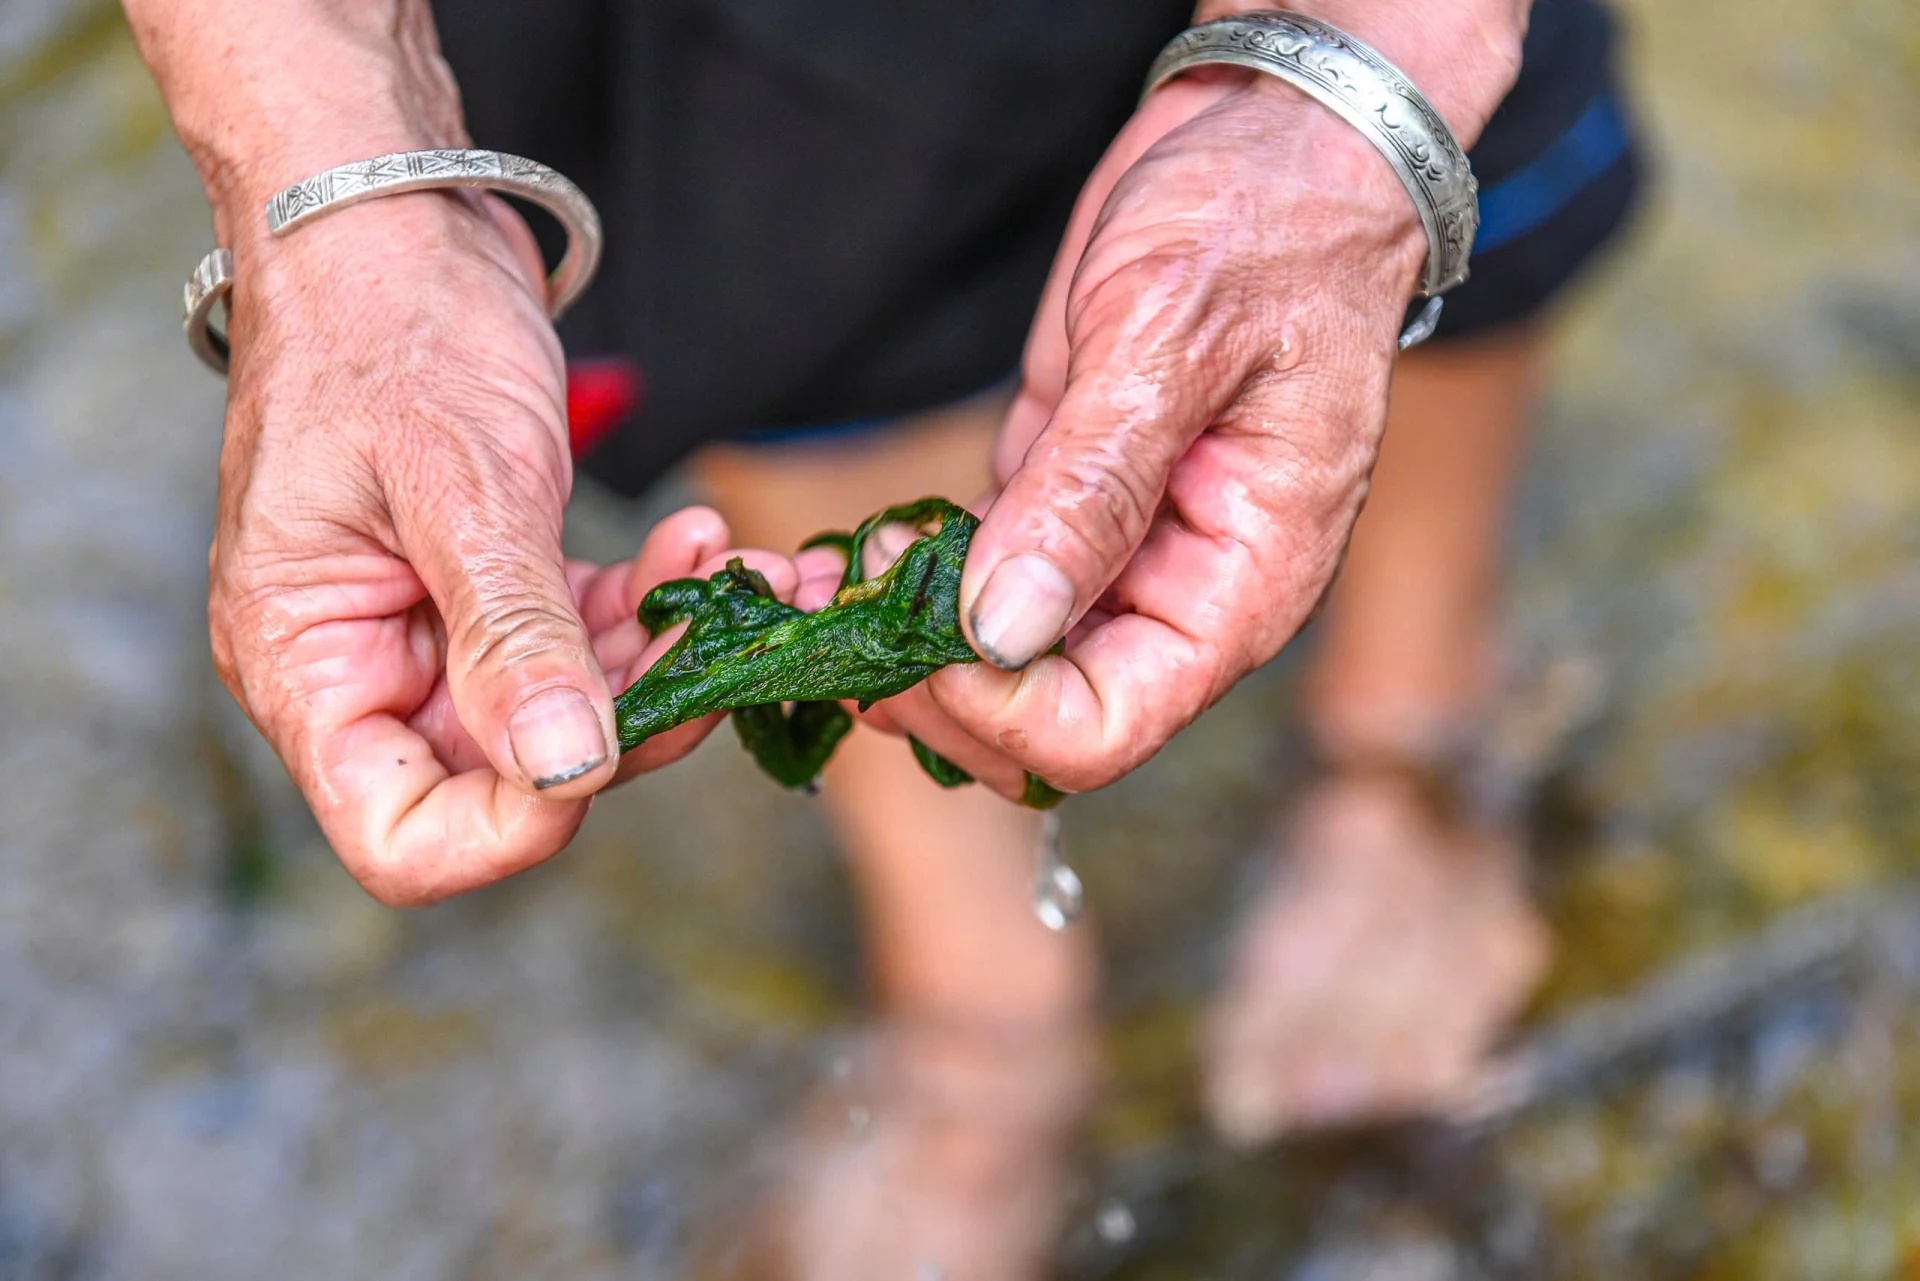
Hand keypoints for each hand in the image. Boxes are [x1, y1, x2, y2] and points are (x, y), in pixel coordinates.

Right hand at [208, 191, 786, 904]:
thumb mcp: (459, 485)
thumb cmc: (389, 328)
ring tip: (739, 567)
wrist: (395, 224)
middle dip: (632, 719)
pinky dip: (657, 603)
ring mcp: (438, 635)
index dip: (511, 828)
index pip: (400, 837)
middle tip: (722, 632)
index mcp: (309, 666)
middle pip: (510, 780)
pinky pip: (591, 639)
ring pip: (574, 712)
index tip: (611, 750)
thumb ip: (513, 631)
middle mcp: (369, 671)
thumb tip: (566, 773)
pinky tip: (708, 544)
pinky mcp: (501, 593)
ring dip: (667, 652)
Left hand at [879, 9, 1521, 793]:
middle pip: (1037, 721)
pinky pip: (977, 591)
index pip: (1104, 729)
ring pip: (995, 667)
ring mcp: (1116, 558)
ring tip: (820, 584)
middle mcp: (1177, 597)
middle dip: (930, 689)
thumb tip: (1005, 627)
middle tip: (839, 613)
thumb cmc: (1265, 226)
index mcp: (1239, 589)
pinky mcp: (1063, 508)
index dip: (995, 708)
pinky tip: (847, 555)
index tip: (915, 636)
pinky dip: (909, 588)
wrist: (1277, 147)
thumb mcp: (1169, 340)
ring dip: (900, 649)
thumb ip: (1091, 489)